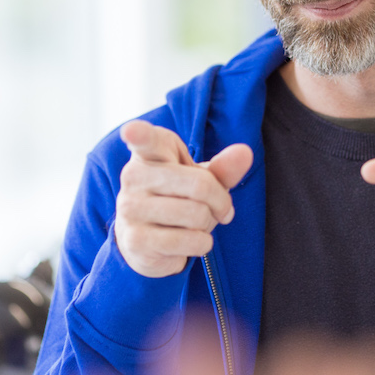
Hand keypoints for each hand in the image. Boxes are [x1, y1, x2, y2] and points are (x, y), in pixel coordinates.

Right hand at [114, 120, 253, 277]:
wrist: (146, 240)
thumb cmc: (178, 198)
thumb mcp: (202, 178)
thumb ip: (224, 166)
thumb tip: (245, 152)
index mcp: (151, 152)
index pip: (145, 140)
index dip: (139, 134)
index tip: (131, 130)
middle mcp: (133, 176)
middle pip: (200, 186)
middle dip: (220, 202)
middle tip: (217, 208)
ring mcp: (130, 208)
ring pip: (197, 215)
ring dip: (208, 224)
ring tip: (195, 224)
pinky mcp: (135, 240)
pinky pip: (190, 241)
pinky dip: (202, 243)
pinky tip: (188, 241)